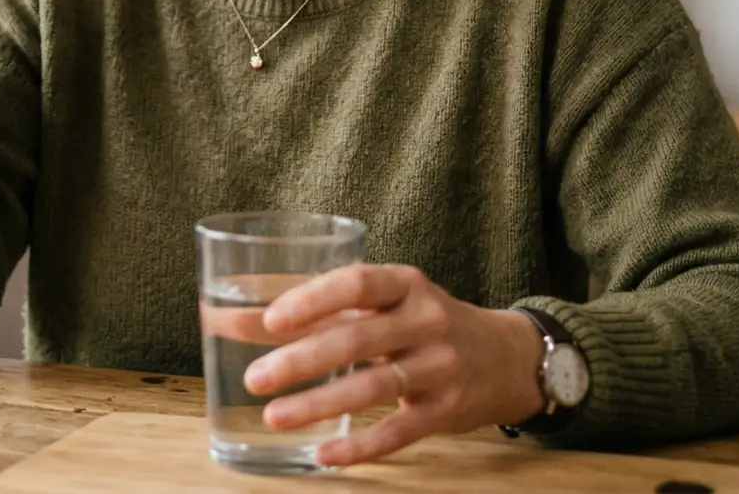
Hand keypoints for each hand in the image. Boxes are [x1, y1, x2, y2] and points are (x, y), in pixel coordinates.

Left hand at [243, 264, 548, 467]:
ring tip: (274, 417)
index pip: (357, 282)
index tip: (271, 320)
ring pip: (374, 387)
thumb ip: (319, 311)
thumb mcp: (385, 304)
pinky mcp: (448, 411)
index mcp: (406, 284)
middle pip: (358, 338)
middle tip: (255, 378)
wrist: (507, 357)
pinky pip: (400, 432)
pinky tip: (323, 455)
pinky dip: (359, 446)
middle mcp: (427, 320)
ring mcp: (441, 367)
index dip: (313, 299)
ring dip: (320, 404)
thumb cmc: (424, 323)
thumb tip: (231, 320)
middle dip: (302, 360)